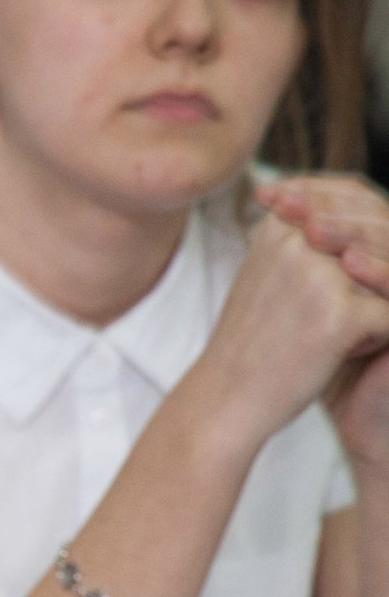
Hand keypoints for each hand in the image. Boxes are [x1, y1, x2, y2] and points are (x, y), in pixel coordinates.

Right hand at [185, 198, 388, 460]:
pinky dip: (376, 339)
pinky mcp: (341, 316)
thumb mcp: (271, 274)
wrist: (224, 396)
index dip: (366, 236)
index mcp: (282, 225)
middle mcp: (300, 240)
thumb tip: (366, 216)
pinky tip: (341, 353)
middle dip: (373, 277)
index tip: (336, 284)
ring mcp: (321, 276)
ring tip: (338, 331)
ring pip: (388, 279)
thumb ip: (308, 240)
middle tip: (327, 315)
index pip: (353, 200)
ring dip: (375, 306)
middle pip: (380, 240)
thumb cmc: (253, 340)